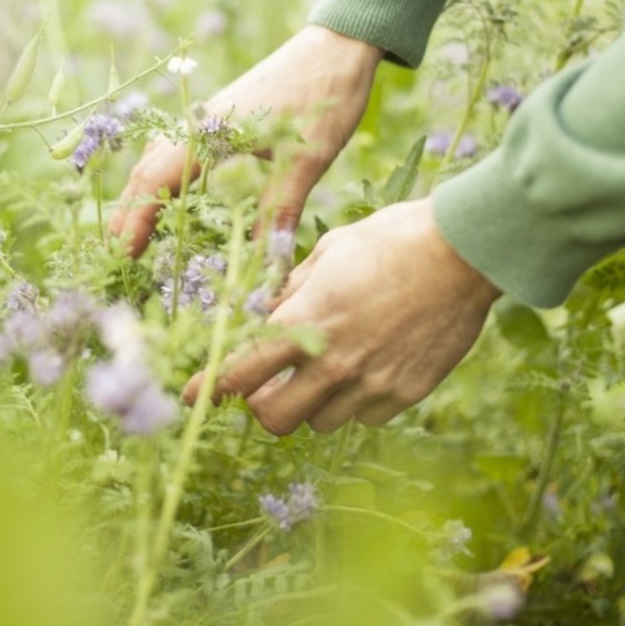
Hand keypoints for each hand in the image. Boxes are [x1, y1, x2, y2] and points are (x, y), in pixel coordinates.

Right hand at [110, 25, 382, 253]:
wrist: (340, 44)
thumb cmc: (323, 97)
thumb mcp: (306, 161)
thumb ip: (279, 211)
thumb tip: (267, 264)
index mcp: (210, 132)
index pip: (154, 181)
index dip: (134, 221)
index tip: (122, 256)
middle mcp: (200, 124)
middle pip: (147, 171)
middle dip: (129, 214)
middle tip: (119, 256)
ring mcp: (210, 118)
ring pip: (160, 158)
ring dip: (144, 194)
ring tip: (138, 231)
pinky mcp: (225, 117)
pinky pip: (179, 150)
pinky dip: (165, 176)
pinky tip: (176, 192)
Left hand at [183, 198, 499, 433]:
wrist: (464, 253)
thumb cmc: (391, 238)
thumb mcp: (329, 250)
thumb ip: (293, 288)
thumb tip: (266, 310)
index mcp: (307, 319)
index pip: (240, 371)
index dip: (210, 388)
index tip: (195, 396)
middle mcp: (334, 361)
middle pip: (272, 418)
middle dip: (262, 404)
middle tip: (269, 383)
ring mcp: (371, 382)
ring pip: (319, 422)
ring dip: (311, 402)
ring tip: (327, 367)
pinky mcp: (405, 394)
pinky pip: (363, 416)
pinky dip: (355, 401)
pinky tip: (367, 367)